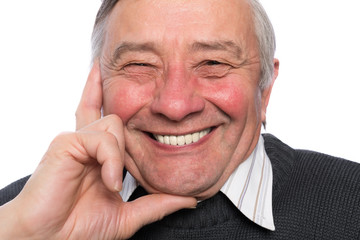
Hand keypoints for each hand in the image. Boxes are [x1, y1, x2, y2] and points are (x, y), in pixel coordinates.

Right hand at [0, 62, 196, 239]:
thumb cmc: (79, 228)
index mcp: (99, 157)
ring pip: (115, 123)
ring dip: (120, 155)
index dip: (122, 106)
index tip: (142, 93)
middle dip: (126, 113)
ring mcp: (78, 140)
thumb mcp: (126, 216)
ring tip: (112, 185)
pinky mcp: (67, 142)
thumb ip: (157, 204)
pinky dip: (111, 161)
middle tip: (128, 144)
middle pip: (113, 113)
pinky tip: (108, 182)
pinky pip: (101, 139)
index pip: (112, 122)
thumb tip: (191, 200)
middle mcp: (89, 143)